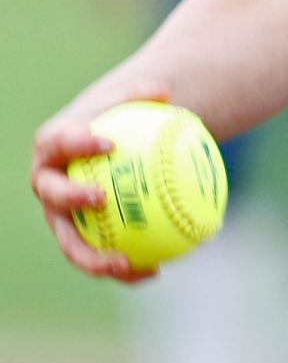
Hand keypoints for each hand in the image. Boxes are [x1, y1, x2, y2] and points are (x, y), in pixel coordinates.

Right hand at [30, 83, 169, 282]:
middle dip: (71, 199)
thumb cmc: (114, 118)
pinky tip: (155, 270)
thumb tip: (164, 92)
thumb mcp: (126, 101)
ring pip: (70, 242)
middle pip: (53, 196)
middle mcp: (48, 185)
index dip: (78, 144)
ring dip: (92, 257)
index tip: (109, 143)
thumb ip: (140, 96)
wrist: (103, 147)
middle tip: (102, 198)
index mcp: (53, 147)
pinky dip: (123, 268)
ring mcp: (60, 216)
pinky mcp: (77, 238)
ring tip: (125, 262)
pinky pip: (97, 256)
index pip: (60, 142)